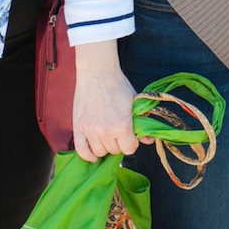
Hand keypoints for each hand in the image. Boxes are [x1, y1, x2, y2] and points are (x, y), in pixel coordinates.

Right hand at [73, 41, 145, 161]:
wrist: (98, 73)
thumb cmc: (118, 85)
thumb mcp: (134, 103)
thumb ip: (142, 122)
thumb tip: (149, 139)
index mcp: (122, 126)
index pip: (129, 149)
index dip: (132, 143)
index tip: (131, 137)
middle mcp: (106, 131)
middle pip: (115, 151)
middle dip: (119, 144)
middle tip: (119, 133)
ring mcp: (90, 130)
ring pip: (99, 152)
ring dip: (105, 147)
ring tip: (108, 137)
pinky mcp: (78, 127)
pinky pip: (81, 150)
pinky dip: (88, 155)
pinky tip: (94, 154)